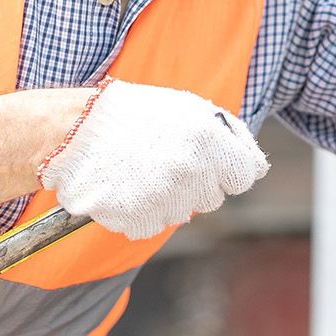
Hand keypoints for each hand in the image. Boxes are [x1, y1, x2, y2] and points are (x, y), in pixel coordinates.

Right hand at [38, 79, 268, 238]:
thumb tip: (260, 167)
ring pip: (182, 214)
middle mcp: (190, 170)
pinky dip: (141, 211)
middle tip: (163, 160)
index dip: (227, 169)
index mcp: (207, 138)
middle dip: (196, 183)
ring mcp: (164, 197)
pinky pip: (153, 225)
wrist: (74, 132)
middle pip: (213, 198)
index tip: (208, 161)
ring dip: (167, 198)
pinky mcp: (138, 220)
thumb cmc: (135, 116)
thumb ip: (231, 136)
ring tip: (140, 169)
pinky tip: (126, 186)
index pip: (245, 176)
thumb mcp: (188, 110)